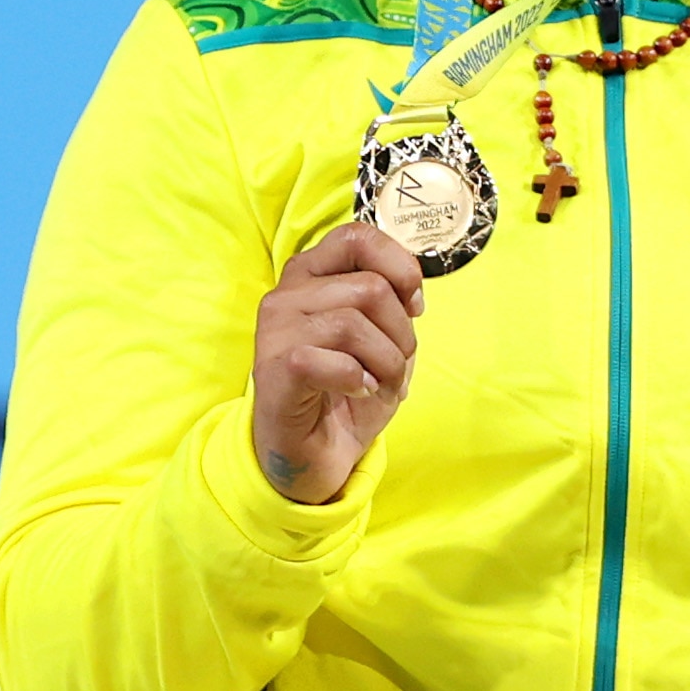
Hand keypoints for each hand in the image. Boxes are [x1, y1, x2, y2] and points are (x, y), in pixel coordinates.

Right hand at [249, 224, 425, 505]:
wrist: (313, 454)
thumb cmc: (346, 390)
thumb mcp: (378, 338)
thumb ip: (390, 301)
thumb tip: (410, 290)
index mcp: (310, 275)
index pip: (357, 236)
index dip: (399, 265)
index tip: (414, 303)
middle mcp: (286, 294)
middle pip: (370, 287)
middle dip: (401, 332)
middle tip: (396, 363)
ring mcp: (276, 331)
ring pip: (355, 324)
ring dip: (386, 361)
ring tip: (381, 383)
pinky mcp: (275, 369)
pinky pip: (336, 360)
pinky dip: (361, 380)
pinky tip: (359, 391)